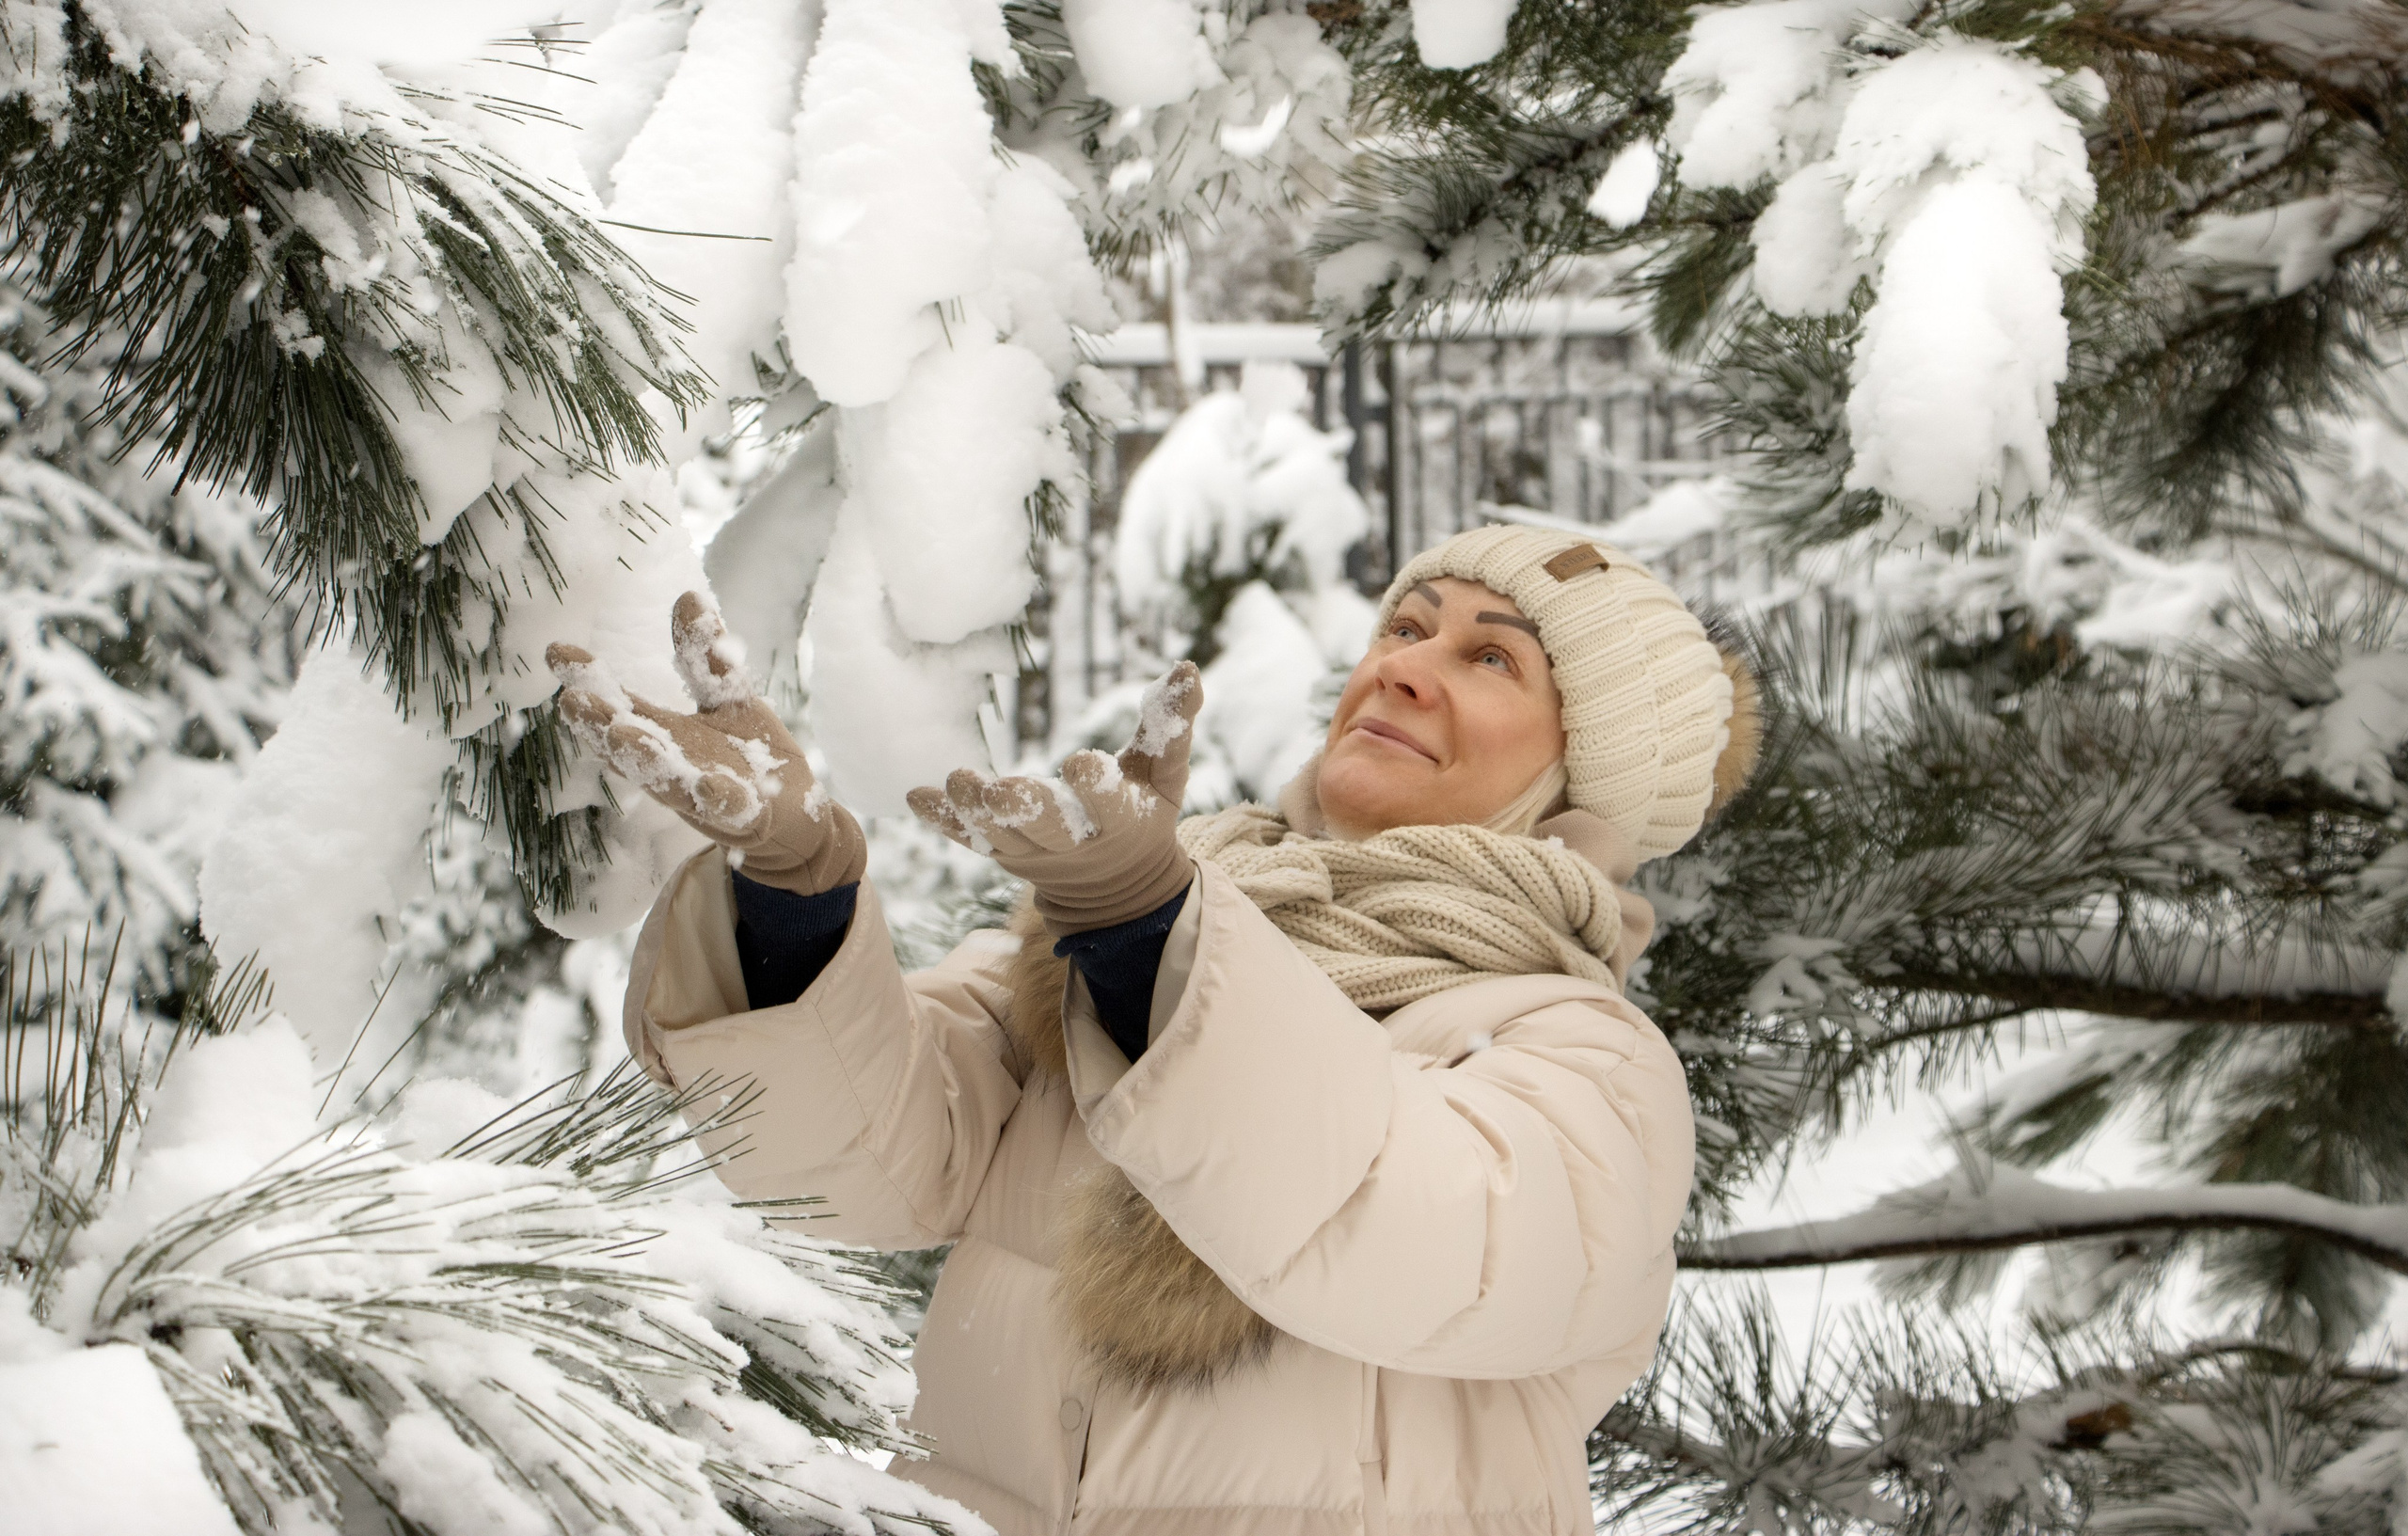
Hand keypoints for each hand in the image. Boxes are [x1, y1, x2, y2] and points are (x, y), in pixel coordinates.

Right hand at [545, 593, 865, 894]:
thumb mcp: (729, 699)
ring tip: (622, 732)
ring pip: (667, 780)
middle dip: (600, 724)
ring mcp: (704, 796)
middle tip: (574, 699)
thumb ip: (706, 657)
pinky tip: (710, 785)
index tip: (556, 651)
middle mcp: (673, 767)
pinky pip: (728, 809)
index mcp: (663, 736)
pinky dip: (718, 799)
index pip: (617, 705)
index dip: (588, 680)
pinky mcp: (744, 817)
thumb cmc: (752, 759)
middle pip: (629, 745)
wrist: (796, 819)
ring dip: (644, 758)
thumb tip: (687, 596)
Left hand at [907, 662, 1201, 934]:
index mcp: (1122, 822)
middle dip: (1025, 809)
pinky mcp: (1002, 855)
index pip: (1110, 807)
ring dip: (976, 813)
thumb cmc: (1143, 811)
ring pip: (1003, 838)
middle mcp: (1075, 845)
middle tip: (1001, 787)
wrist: (1115, 883)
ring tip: (956, 780)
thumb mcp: (1164, 774)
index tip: (1082, 761)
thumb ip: (1173, 725)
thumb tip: (1187, 667)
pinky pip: (970, 840)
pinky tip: (916, 796)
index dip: (1097, 788)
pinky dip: (944, 821)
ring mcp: (1033, 855)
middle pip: (1049, 831)